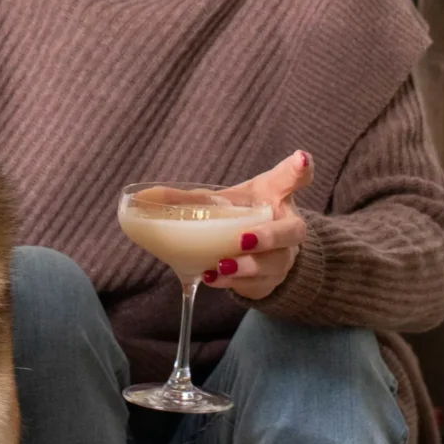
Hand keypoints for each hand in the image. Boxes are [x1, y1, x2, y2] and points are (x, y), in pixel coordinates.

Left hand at [202, 150, 313, 300]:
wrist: (260, 256)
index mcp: (277, 197)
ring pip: (274, 265)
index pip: (293, 178)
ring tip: (221, 266)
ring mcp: (282, 258)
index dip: (298, 168)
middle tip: (244, 238)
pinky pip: (257, 285)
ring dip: (247, 268)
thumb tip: (143, 197)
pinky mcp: (270, 282)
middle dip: (269, 237)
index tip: (301, 158)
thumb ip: (190, 198)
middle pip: (292, 232)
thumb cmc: (243, 218)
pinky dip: (233, 283)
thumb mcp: (222, 202)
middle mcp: (287, 228)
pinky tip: (211, 277)